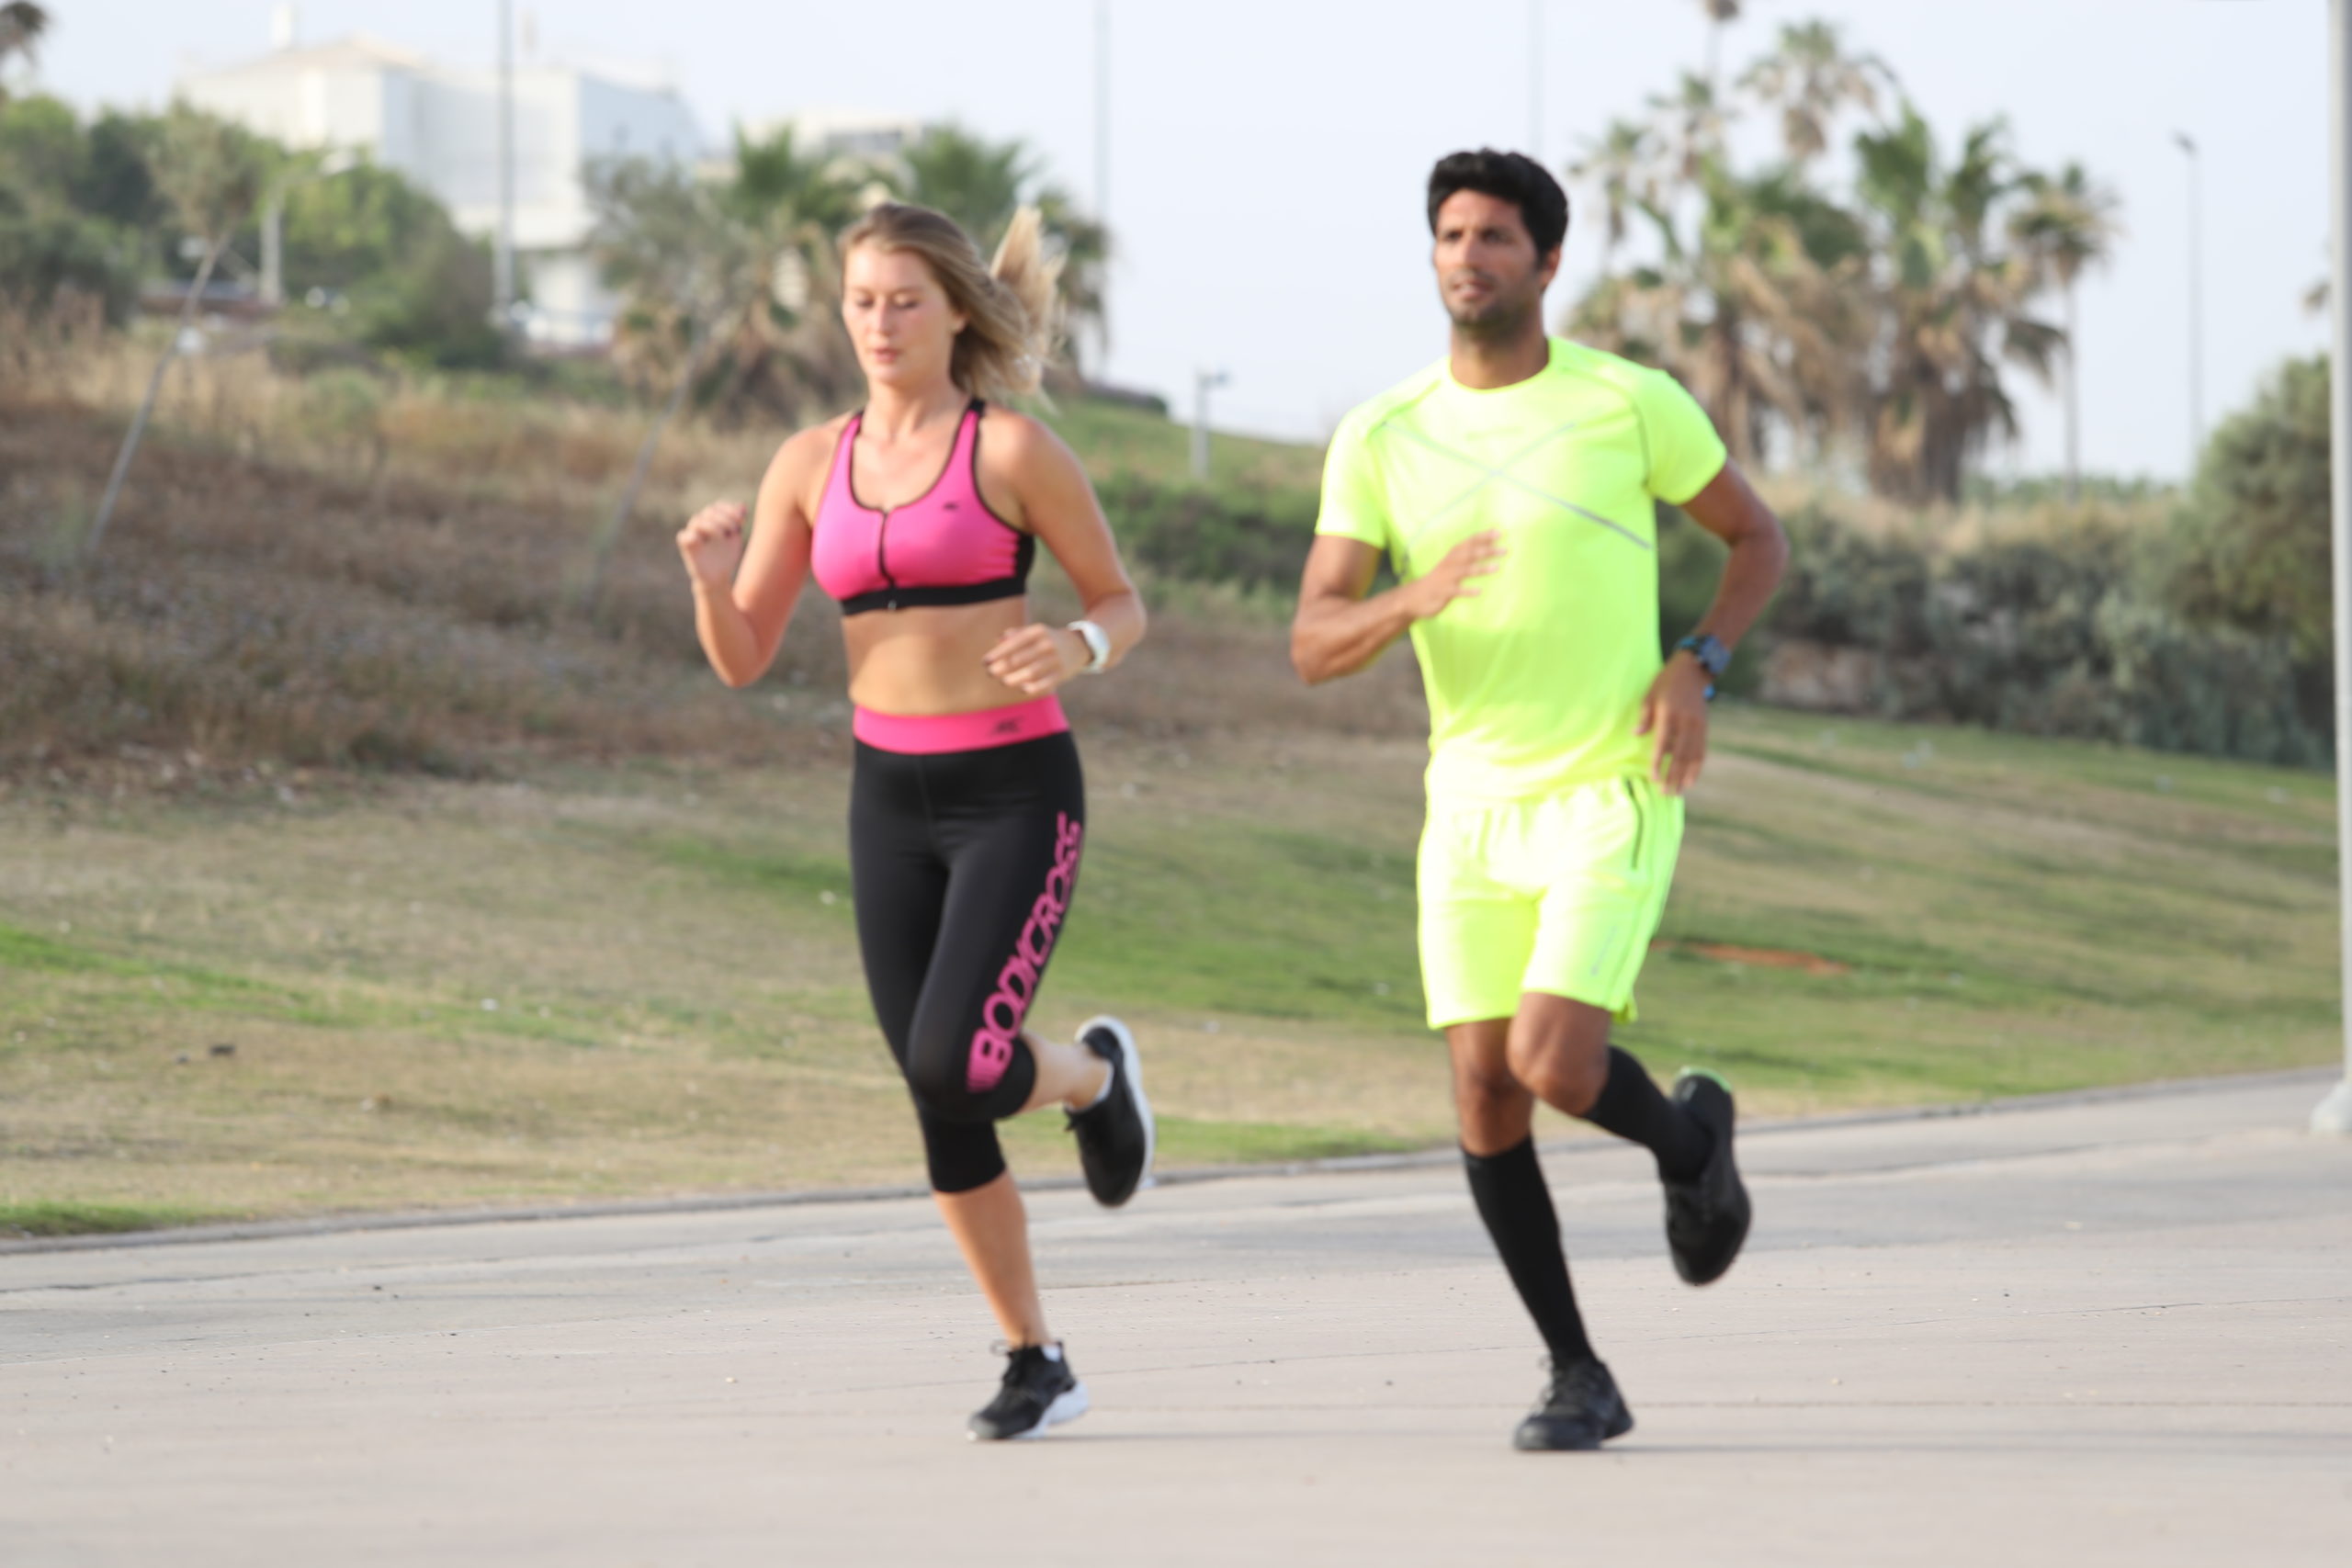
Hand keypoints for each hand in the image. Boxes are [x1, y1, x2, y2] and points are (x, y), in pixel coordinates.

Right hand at [676, 501, 746, 588]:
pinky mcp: (687, 547)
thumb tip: (742, 505)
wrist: (719, 576)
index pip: (717, 507)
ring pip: (697, 520)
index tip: (741, 520)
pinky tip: (702, 540)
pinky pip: (683, 536)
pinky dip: (692, 536)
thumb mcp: (734, 538)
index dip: (728, 509)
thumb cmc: (726, 556)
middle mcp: (701, 525)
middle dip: (724, 518)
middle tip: (734, 530)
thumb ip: (737, 522)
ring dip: (712, 525)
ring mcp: (693, 535)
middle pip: (708, 511)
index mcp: (712, 521)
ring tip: (722, 536)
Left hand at [984, 623, 1086, 695]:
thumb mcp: (1033, 631)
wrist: (1078, 646)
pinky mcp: (1061, 674)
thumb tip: (997, 641)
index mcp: (1037, 631)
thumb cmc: (1047, 639)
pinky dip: (1031, 688)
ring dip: (1012, 679)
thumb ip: (1014, 634)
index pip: (1013, 643)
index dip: (997, 654)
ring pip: (1029, 673)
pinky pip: (1044, 684)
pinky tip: (1021, 688)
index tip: (985, 662)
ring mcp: (1055, 660)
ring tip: (1003, 681)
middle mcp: (1047, 644)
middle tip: (990, 673)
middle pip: (1018, 659)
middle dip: (1001, 668)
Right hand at [1404, 530, 1504, 618]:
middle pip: (1469, 554)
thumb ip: (1467, 555)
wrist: (1414, 597)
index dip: (1483, 536)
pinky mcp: (1443, 592)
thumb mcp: (1451, 564)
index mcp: (1452, 555)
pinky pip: (1456, 591)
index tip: (1499, 533)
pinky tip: (1479, 591)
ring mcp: (1446, 578)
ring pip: (1464, 570)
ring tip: (1496, 568)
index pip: (1469, 542)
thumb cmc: (1439, 579)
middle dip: (1486, 551)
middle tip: (1504, 550)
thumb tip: (1489, 544)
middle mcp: (1449, 563)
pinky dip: (1467, 590)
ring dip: (1480, 568)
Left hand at [1636, 652, 1711, 795]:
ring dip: (1685, 776)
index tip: (1653, 778)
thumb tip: (1636, 734)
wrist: (1692, 671)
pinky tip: (1691, 780)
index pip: (1662, 745)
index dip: (1658, 763)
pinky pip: (1701, 751)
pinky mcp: (1704, 727)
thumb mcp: (1649, 695)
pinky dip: (1696, 767)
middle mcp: (1685, 722)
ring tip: (1678, 792)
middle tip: (1665, 793)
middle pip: (1679, 755)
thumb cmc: (1665, 683)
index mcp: (1669, 715)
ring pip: (1692, 756)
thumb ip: (1644, 716)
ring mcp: (1697, 726)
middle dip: (1672, 776)